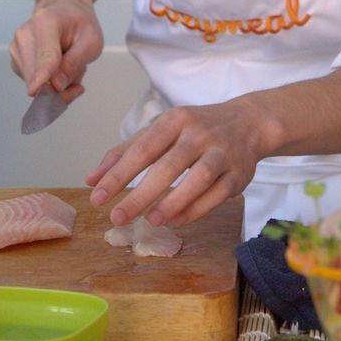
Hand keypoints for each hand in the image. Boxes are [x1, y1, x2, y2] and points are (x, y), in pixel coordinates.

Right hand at [9, 0, 103, 102]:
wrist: (64, 10)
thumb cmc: (78, 23)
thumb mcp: (91, 40)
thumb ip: (75, 63)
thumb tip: (57, 85)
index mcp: (46, 22)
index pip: (45, 55)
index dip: (42, 76)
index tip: (35, 91)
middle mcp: (25, 34)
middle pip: (36, 75)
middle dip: (59, 87)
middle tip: (78, 83)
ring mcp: (16, 47)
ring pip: (34, 83)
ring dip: (55, 84)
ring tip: (69, 65)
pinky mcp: (15, 60)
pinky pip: (32, 83)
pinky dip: (47, 82)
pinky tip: (58, 68)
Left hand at [85, 98, 267, 227]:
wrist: (248, 123)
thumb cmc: (194, 129)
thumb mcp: (160, 130)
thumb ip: (124, 152)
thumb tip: (91, 180)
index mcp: (175, 120)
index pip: (142, 148)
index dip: (118, 174)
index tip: (97, 196)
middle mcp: (199, 133)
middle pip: (168, 166)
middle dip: (140, 194)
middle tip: (117, 217)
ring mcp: (222, 153)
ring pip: (197, 180)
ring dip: (172, 202)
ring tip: (150, 221)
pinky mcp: (240, 174)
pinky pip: (217, 195)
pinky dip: (196, 209)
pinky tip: (176, 220)